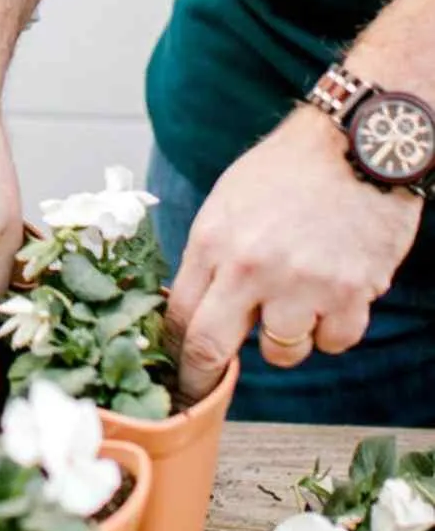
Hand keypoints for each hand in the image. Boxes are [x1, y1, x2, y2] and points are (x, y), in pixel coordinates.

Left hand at [167, 106, 420, 401]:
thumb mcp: (225, 203)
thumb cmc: (287, 170)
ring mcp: (303, 284)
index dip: (173, 351)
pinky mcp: (353, 292)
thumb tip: (188, 308)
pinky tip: (332, 298)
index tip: (174, 369)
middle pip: (210, 350)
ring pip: (281, 353)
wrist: (357, 143)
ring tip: (295, 302)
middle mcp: (251, 268)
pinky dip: (332, 330)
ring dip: (285, 338)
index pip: (178, 317)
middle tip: (203, 387)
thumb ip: (206, 257)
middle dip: (203, 376)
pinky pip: (334, 342)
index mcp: (212, 242)